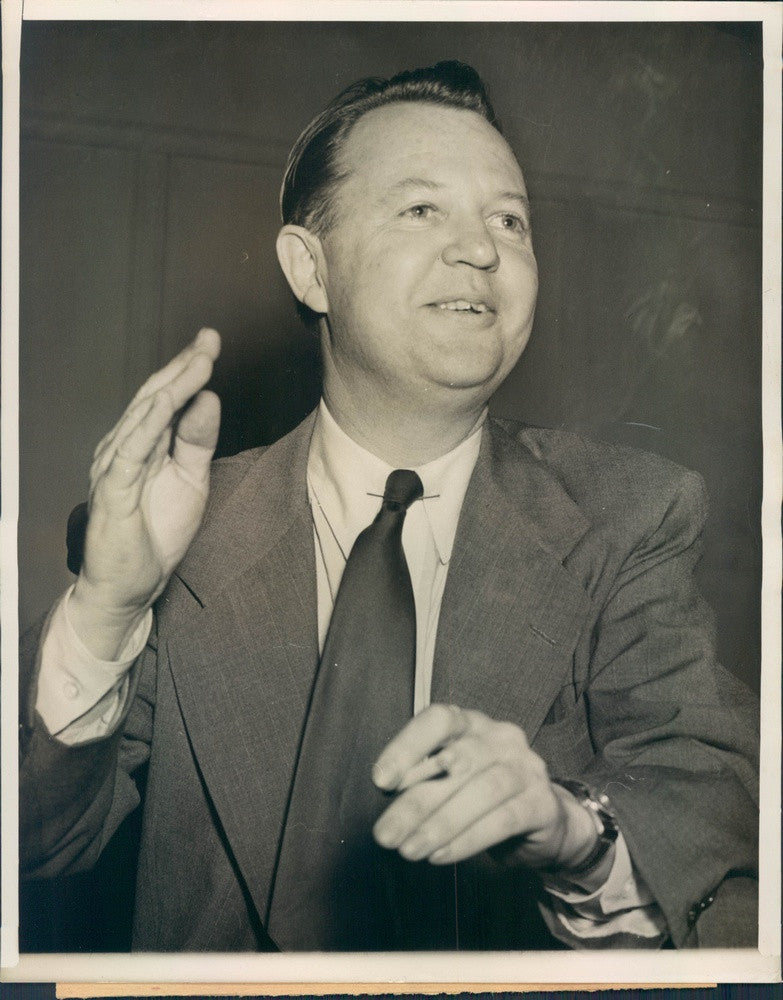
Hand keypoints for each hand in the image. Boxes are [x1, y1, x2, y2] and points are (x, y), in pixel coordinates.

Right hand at [69, 328, 220, 657]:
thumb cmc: (156, 533)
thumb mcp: (191, 480)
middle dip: (184, 365)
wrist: (129, 587)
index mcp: (143, 443)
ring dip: (173, 386)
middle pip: (155, 397)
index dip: (188, 368)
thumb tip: (209, 397)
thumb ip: (198, 440)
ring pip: (145, 416)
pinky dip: (152, 423)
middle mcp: (124, 446)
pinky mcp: (112, 489)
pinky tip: (171, 401)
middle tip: (210, 338)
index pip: (165, 397)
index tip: (212, 341)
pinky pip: (133, 449)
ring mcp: (115, 466)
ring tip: (201, 361)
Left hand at [371, 703, 600, 875]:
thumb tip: (385, 797)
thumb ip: (423, 781)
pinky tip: (441, 856)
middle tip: (386, 836)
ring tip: (410, 850)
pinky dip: (468, 840)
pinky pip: (503, 819)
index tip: (381, 781)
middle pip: (455, 761)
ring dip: (440, 824)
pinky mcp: (543, 803)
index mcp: (473, 724)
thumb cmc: (485, 800)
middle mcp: (502, 737)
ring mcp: (527, 767)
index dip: (408, 746)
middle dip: (415, 802)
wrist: (547, 823)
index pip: (439, 719)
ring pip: (481, 790)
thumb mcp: (452, 783)